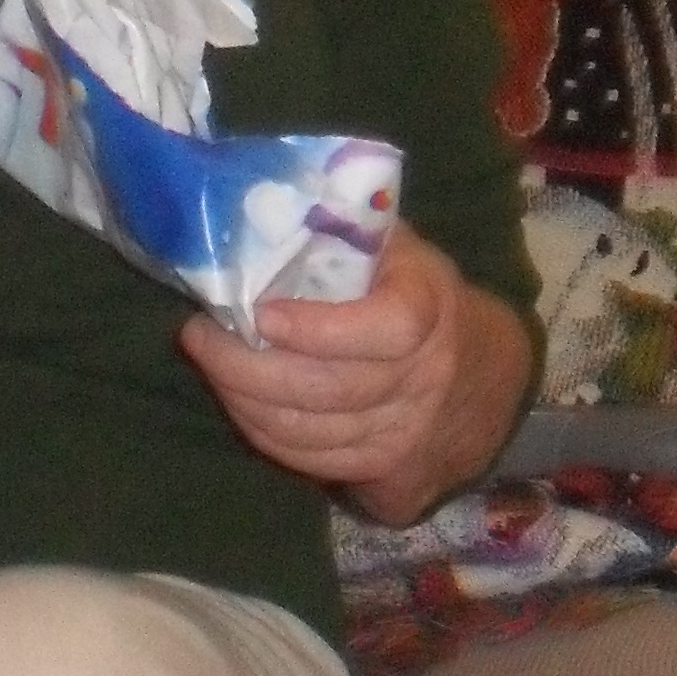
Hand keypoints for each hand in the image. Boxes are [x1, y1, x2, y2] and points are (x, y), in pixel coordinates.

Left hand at [178, 225, 534, 529]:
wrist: (478, 371)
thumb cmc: (411, 289)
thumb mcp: (393, 246)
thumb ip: (341, 227)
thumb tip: (262, 209)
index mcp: (428, 306)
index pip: (387, 329)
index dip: (320, 328)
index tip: (261, 314)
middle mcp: (424, 375)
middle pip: (331, 389)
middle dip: (247, 367)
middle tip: (198, 336)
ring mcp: (405, 428)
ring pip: (310, 430)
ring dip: (243, 400)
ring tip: (210, 362)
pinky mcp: (384, 466)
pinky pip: (309, 458)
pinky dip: (262, 431)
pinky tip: (238, 399)